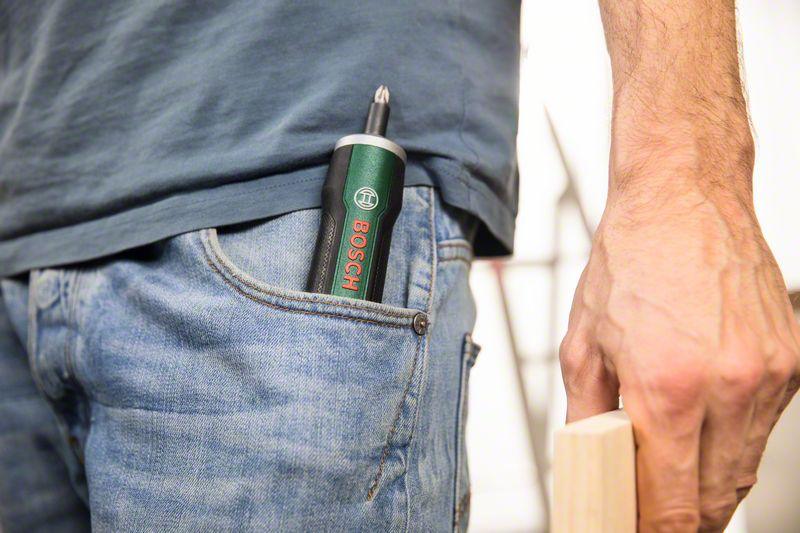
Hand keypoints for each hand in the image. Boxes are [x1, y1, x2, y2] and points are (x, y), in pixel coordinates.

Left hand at [559, 164, 799, 530]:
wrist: (684, 200)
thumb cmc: (630, 262)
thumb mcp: (583, 342)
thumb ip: (586, 416)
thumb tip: (589, 465)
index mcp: (669, 386)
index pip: (669, 501)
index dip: (651, 531)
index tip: (636, 531)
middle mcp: (730, 386)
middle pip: (713, 498)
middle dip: (680, 519)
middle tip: (650, 513)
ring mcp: (768, 376)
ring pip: (742, 470)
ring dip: (708, 486)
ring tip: (673, 478)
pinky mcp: (790, 363)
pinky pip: (761, 430)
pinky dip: (732, 444)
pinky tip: (703, 431)